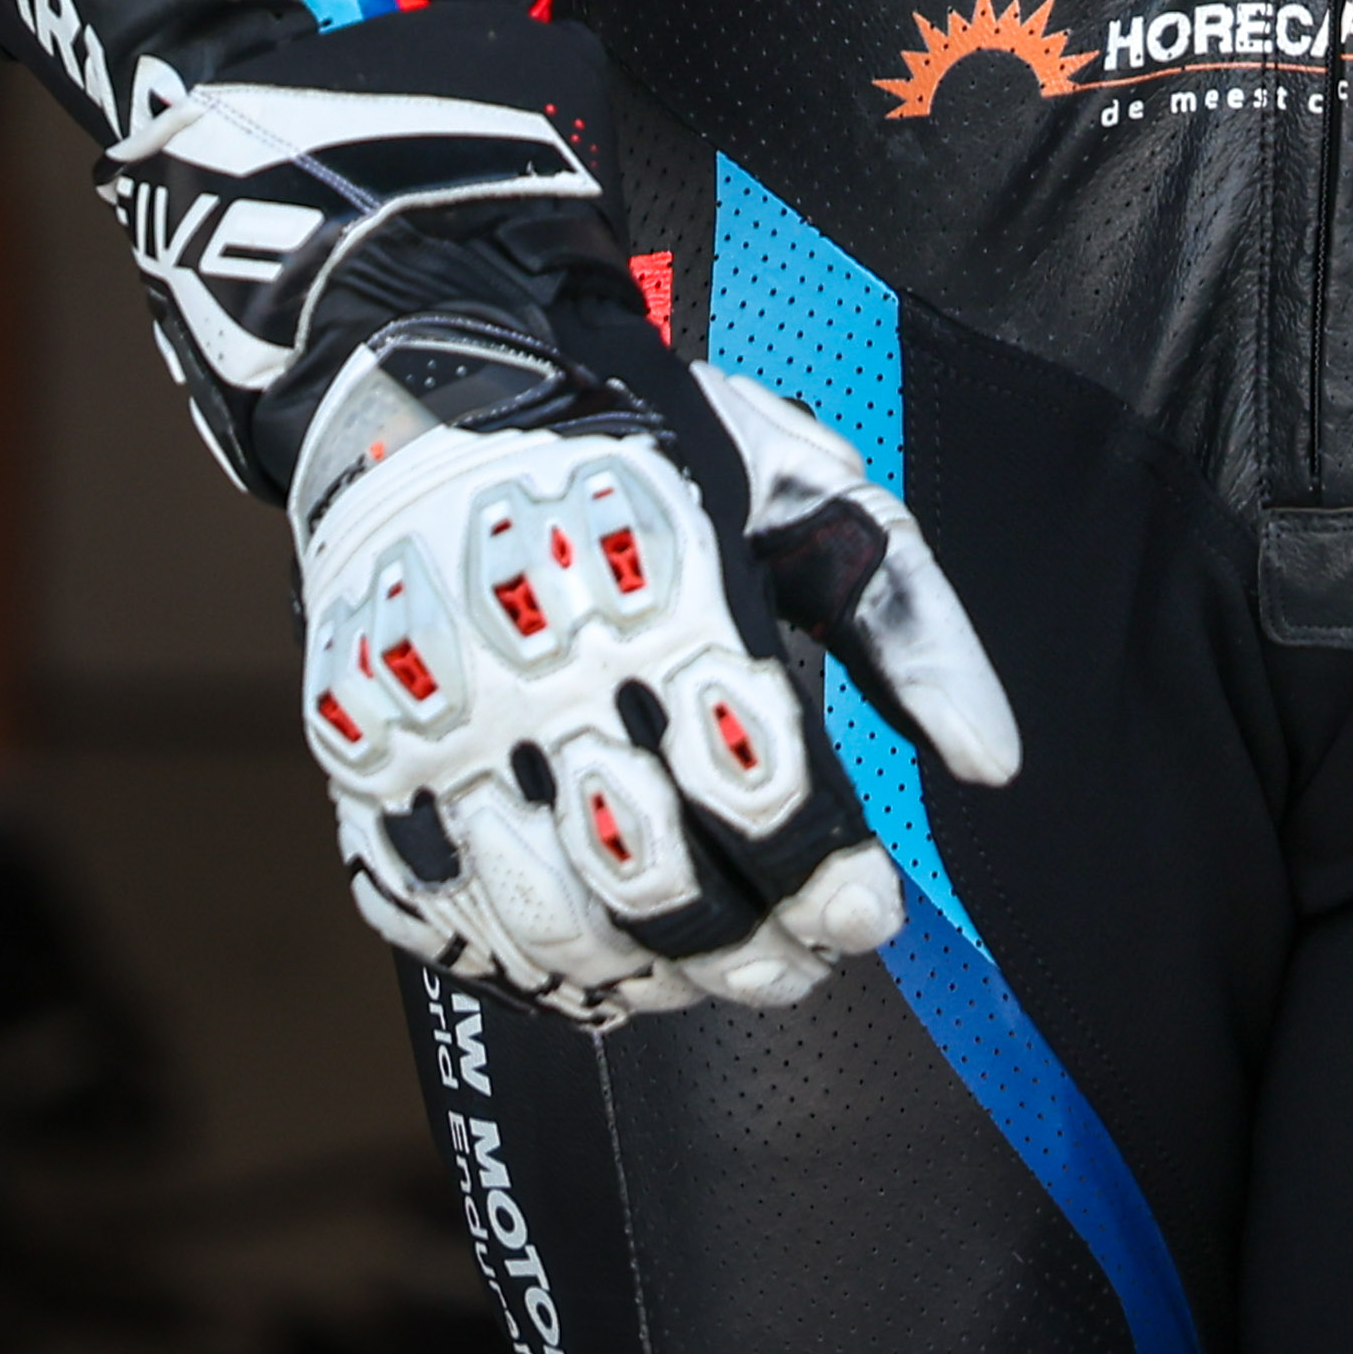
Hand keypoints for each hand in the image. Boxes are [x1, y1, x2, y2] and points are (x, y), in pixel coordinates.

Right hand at [297, 344, 1017, 1028]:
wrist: (434, 377)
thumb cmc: (644, 438)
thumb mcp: (801, 484)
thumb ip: (907, 618)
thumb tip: (990, 763)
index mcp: (661, 590)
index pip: (760, 785)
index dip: (825, 879)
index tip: (871, 915)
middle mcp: (541, 664)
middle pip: (659, 873)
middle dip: (754, 949)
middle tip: (806, 962)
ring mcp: (438, 724)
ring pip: (556, 920)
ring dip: (654, 977)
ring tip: (717, 971)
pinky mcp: (362, 764)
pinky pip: (451, 918)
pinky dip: (536, 969)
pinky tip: (603, 963)